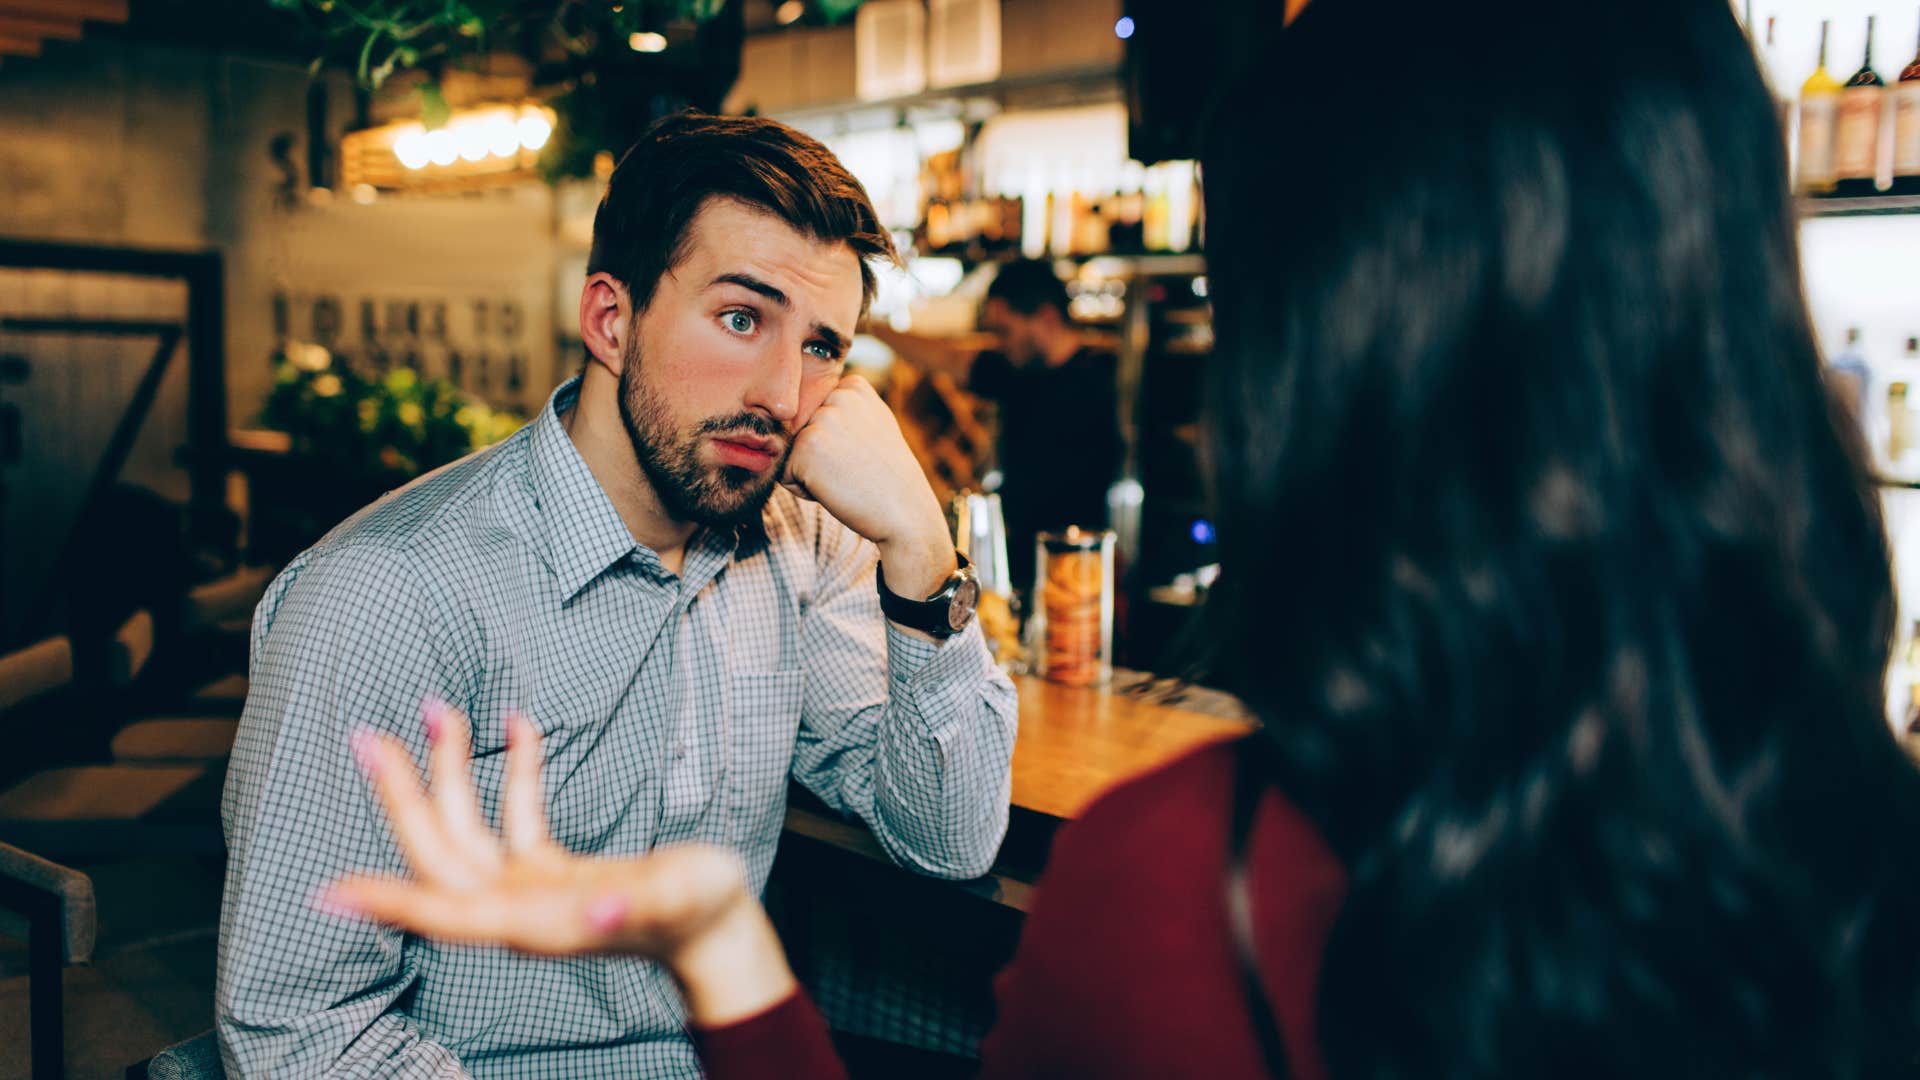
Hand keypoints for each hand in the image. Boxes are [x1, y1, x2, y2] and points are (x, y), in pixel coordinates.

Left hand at [321, 700, 796, 1024]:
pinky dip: (513, 771)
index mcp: (536, 921)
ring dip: (448, 773)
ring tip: (440, 708)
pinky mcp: (552, 872)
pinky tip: (518, 725)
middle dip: (404, 797)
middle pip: (441, 855)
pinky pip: (515, 818)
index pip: (447, 910)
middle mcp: (521, 909)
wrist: (719, 932)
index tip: (331, 889)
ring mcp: (531, 890)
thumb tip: (600, 906)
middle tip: (370, 737)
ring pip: (468, 831)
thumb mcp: (675, 901)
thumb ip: (633, 905)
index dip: (390, 901)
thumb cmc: (701, 916)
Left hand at [784, 373, 956, 598]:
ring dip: (811, 473)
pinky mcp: (806, 445)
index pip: (815, 414)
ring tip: (847, 478)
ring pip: (792, 453)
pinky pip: (785, 474)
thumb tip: (804, 405)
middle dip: (820, 457)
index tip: (862, 452)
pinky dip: (805, 490)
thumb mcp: (874, 426)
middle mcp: (837, 396)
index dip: (833, 442)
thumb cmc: (888, 478)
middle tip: (855, 468)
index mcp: (854, 387)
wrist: (906, 512)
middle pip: (801, 432)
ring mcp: (821, 419)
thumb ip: (846, 410)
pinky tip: (837, 489)